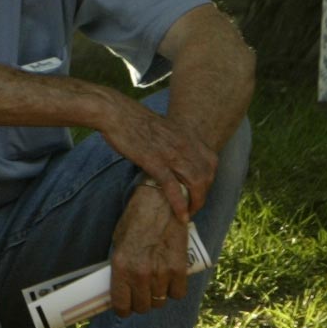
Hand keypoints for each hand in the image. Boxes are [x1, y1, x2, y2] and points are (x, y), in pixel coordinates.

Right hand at [96, 97, 216, 219]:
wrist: (115, 112)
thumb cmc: (132, 117)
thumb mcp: (162, 126)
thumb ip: (172, 139)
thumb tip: (171, 151)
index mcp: (187, 135)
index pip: (211, 161)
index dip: (209, 178)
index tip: (200, 188)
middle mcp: (185, 144)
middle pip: (206, 175)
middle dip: (203, 195)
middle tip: (194, 206)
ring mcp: (171, 153)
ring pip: (195, 183)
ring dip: (196, 203)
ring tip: (189, 213)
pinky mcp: (154, 162)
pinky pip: (172, 187)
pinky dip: (179, 204)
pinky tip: (181, 215)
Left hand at [109, 184, 190, 314]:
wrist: (160, 204)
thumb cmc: (136, 221)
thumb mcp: (118, 243)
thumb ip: (120, 266)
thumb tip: (120, 286)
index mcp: (120, 267)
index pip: (121, 304)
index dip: (123, 310)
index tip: (125, 307)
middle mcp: (140, 273)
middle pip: (143, 306)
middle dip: (141, 303)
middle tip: (141, 294)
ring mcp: (161, 272)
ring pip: (160, 301)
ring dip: (157, 297)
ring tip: (155, 284)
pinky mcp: (180, 269)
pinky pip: (178, 293)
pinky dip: (175, 290)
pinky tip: (170, 281)